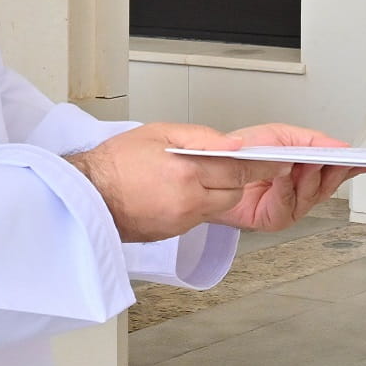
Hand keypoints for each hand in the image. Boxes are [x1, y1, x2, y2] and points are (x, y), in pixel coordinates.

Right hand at [65, 123, 291, 242]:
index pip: (240, 171)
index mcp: (187, 174)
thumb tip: (233, 143)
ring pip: (219, 206)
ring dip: (221, 191)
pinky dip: (202, 203)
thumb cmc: (115, 163)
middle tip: (238, 163)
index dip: (263, 166)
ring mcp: (182, 221)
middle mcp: (188, 202)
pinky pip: (201, 216)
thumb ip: (202, 138)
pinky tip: (187, 190)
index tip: (279, 161)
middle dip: (240, 178)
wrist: (86, 197)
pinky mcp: (174, 233)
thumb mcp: (160, 133)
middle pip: (234, 192)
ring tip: (204, 174)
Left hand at [211, 124, 365, 232]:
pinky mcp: (276, 219)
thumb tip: (340, 145)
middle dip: (333, 170)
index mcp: (307, 168)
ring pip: (313, 194)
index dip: (355, 166)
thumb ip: (312, 140)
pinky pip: (289, 204)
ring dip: (309, 177)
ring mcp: (291, 206)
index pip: (339, 169)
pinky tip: (284, 176)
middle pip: (330, 183)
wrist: (214, 169)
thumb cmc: (243, 152)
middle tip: (336, 158)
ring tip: (306, 162)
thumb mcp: (280, 136)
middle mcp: (302, 189)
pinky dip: (287, 188)